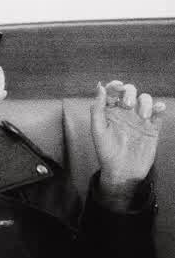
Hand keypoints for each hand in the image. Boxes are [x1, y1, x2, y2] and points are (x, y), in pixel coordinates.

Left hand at [90, 80, 164, 208]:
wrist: (122, 171)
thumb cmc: (106, 151)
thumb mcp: (98, 130)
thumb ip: (98, 108)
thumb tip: (100, 86)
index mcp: (110, 111)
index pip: (112, 92)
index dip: (114, 85)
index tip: (117, 86)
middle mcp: (125, 112)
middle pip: (130, 92)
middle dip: (130, 93)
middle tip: (128, 105)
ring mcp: (139, 119)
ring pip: (145, 100)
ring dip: (145, 102)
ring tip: (143, 115)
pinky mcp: (152, 127)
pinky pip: (158, 113)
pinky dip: (160, 107)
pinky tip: (158, 109)